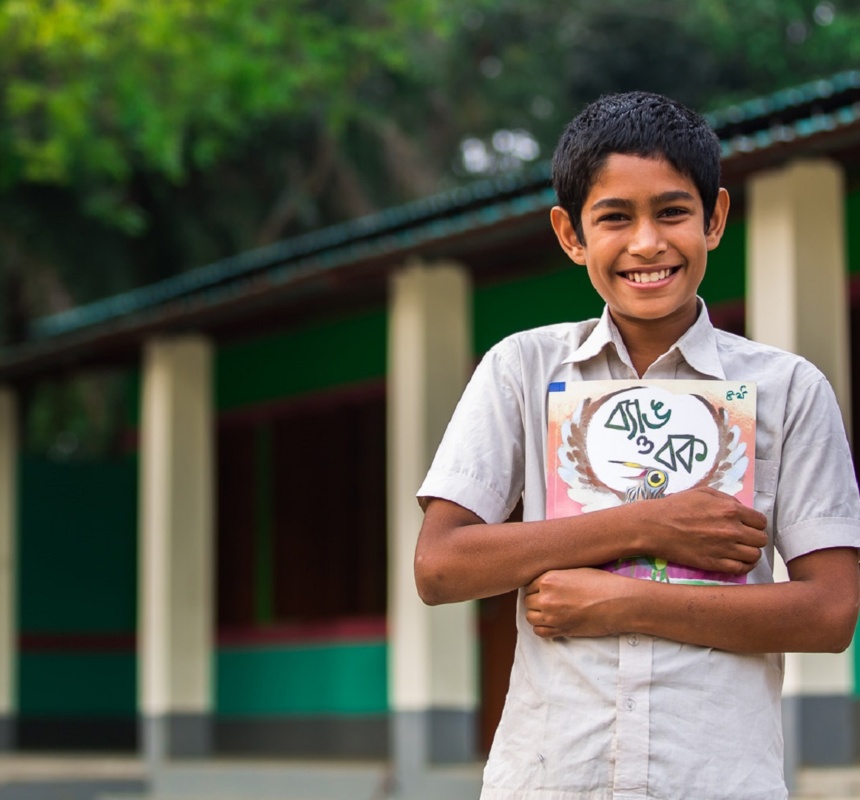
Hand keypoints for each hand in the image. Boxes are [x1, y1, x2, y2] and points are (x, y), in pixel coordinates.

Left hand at [524, 568, 633, 637]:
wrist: (617, 602)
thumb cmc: (600, 583)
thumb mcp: (574, 570)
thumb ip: (555, 576)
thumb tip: (544, 581)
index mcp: (548, 578)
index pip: (528, 585)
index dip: (536, 589)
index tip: (543, 591)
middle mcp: (546, 597)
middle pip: (528, 601)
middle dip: (536, 601)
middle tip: (549, 602)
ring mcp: (552, 615)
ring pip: (530, 617)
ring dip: (537, 615)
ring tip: (550, 612)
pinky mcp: (560, 630)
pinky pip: (539, 632)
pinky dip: (542, 628)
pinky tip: (552, 623)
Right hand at [639, 487, 767, 574]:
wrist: (654, 526)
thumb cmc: (676, 506)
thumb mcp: (702, 492)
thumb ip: (726, 498)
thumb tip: (742, 509)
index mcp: (730, 509)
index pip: (761, 521)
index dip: (756, 523)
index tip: (748, 525)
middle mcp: (732, 530)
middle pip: (761, 539)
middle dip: (754, 538)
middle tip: (744, 537)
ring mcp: (724, 549)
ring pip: (755, 556)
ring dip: (750, 552)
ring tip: (740, 550)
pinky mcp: (714, 564)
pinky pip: (742, 569)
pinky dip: (744, 566)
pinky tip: (737, 561)